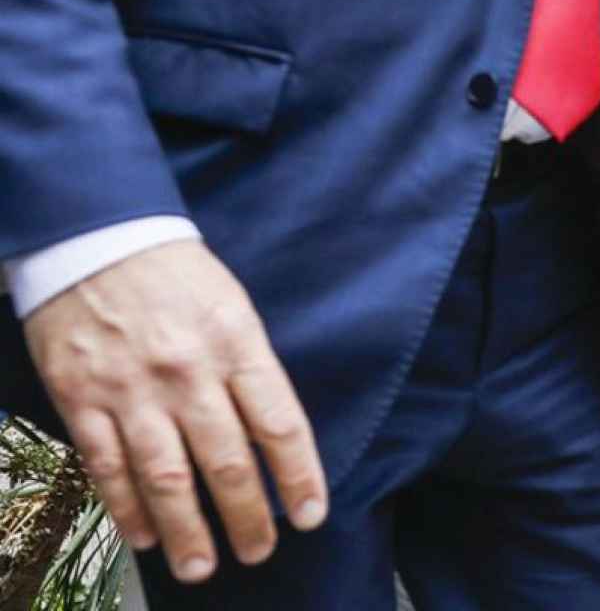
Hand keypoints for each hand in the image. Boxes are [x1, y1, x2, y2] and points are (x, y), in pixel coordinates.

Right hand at [22, 240, 326, 582]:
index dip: (300, 476)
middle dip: (248, 517)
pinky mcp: (83, 397)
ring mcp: (133, 389)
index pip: (280, 424)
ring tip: (202, 566)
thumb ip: (251, 370)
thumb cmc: (177, 276)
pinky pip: (108, 465)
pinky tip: (145, 535)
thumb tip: (272, 438)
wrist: (97, 238)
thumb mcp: (234, 308)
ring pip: (166, 477)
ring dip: (187, 530)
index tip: (312, 514)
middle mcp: (189, 372)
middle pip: (227, 462)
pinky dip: (127, 507)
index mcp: (237, 344)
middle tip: (260, 551)